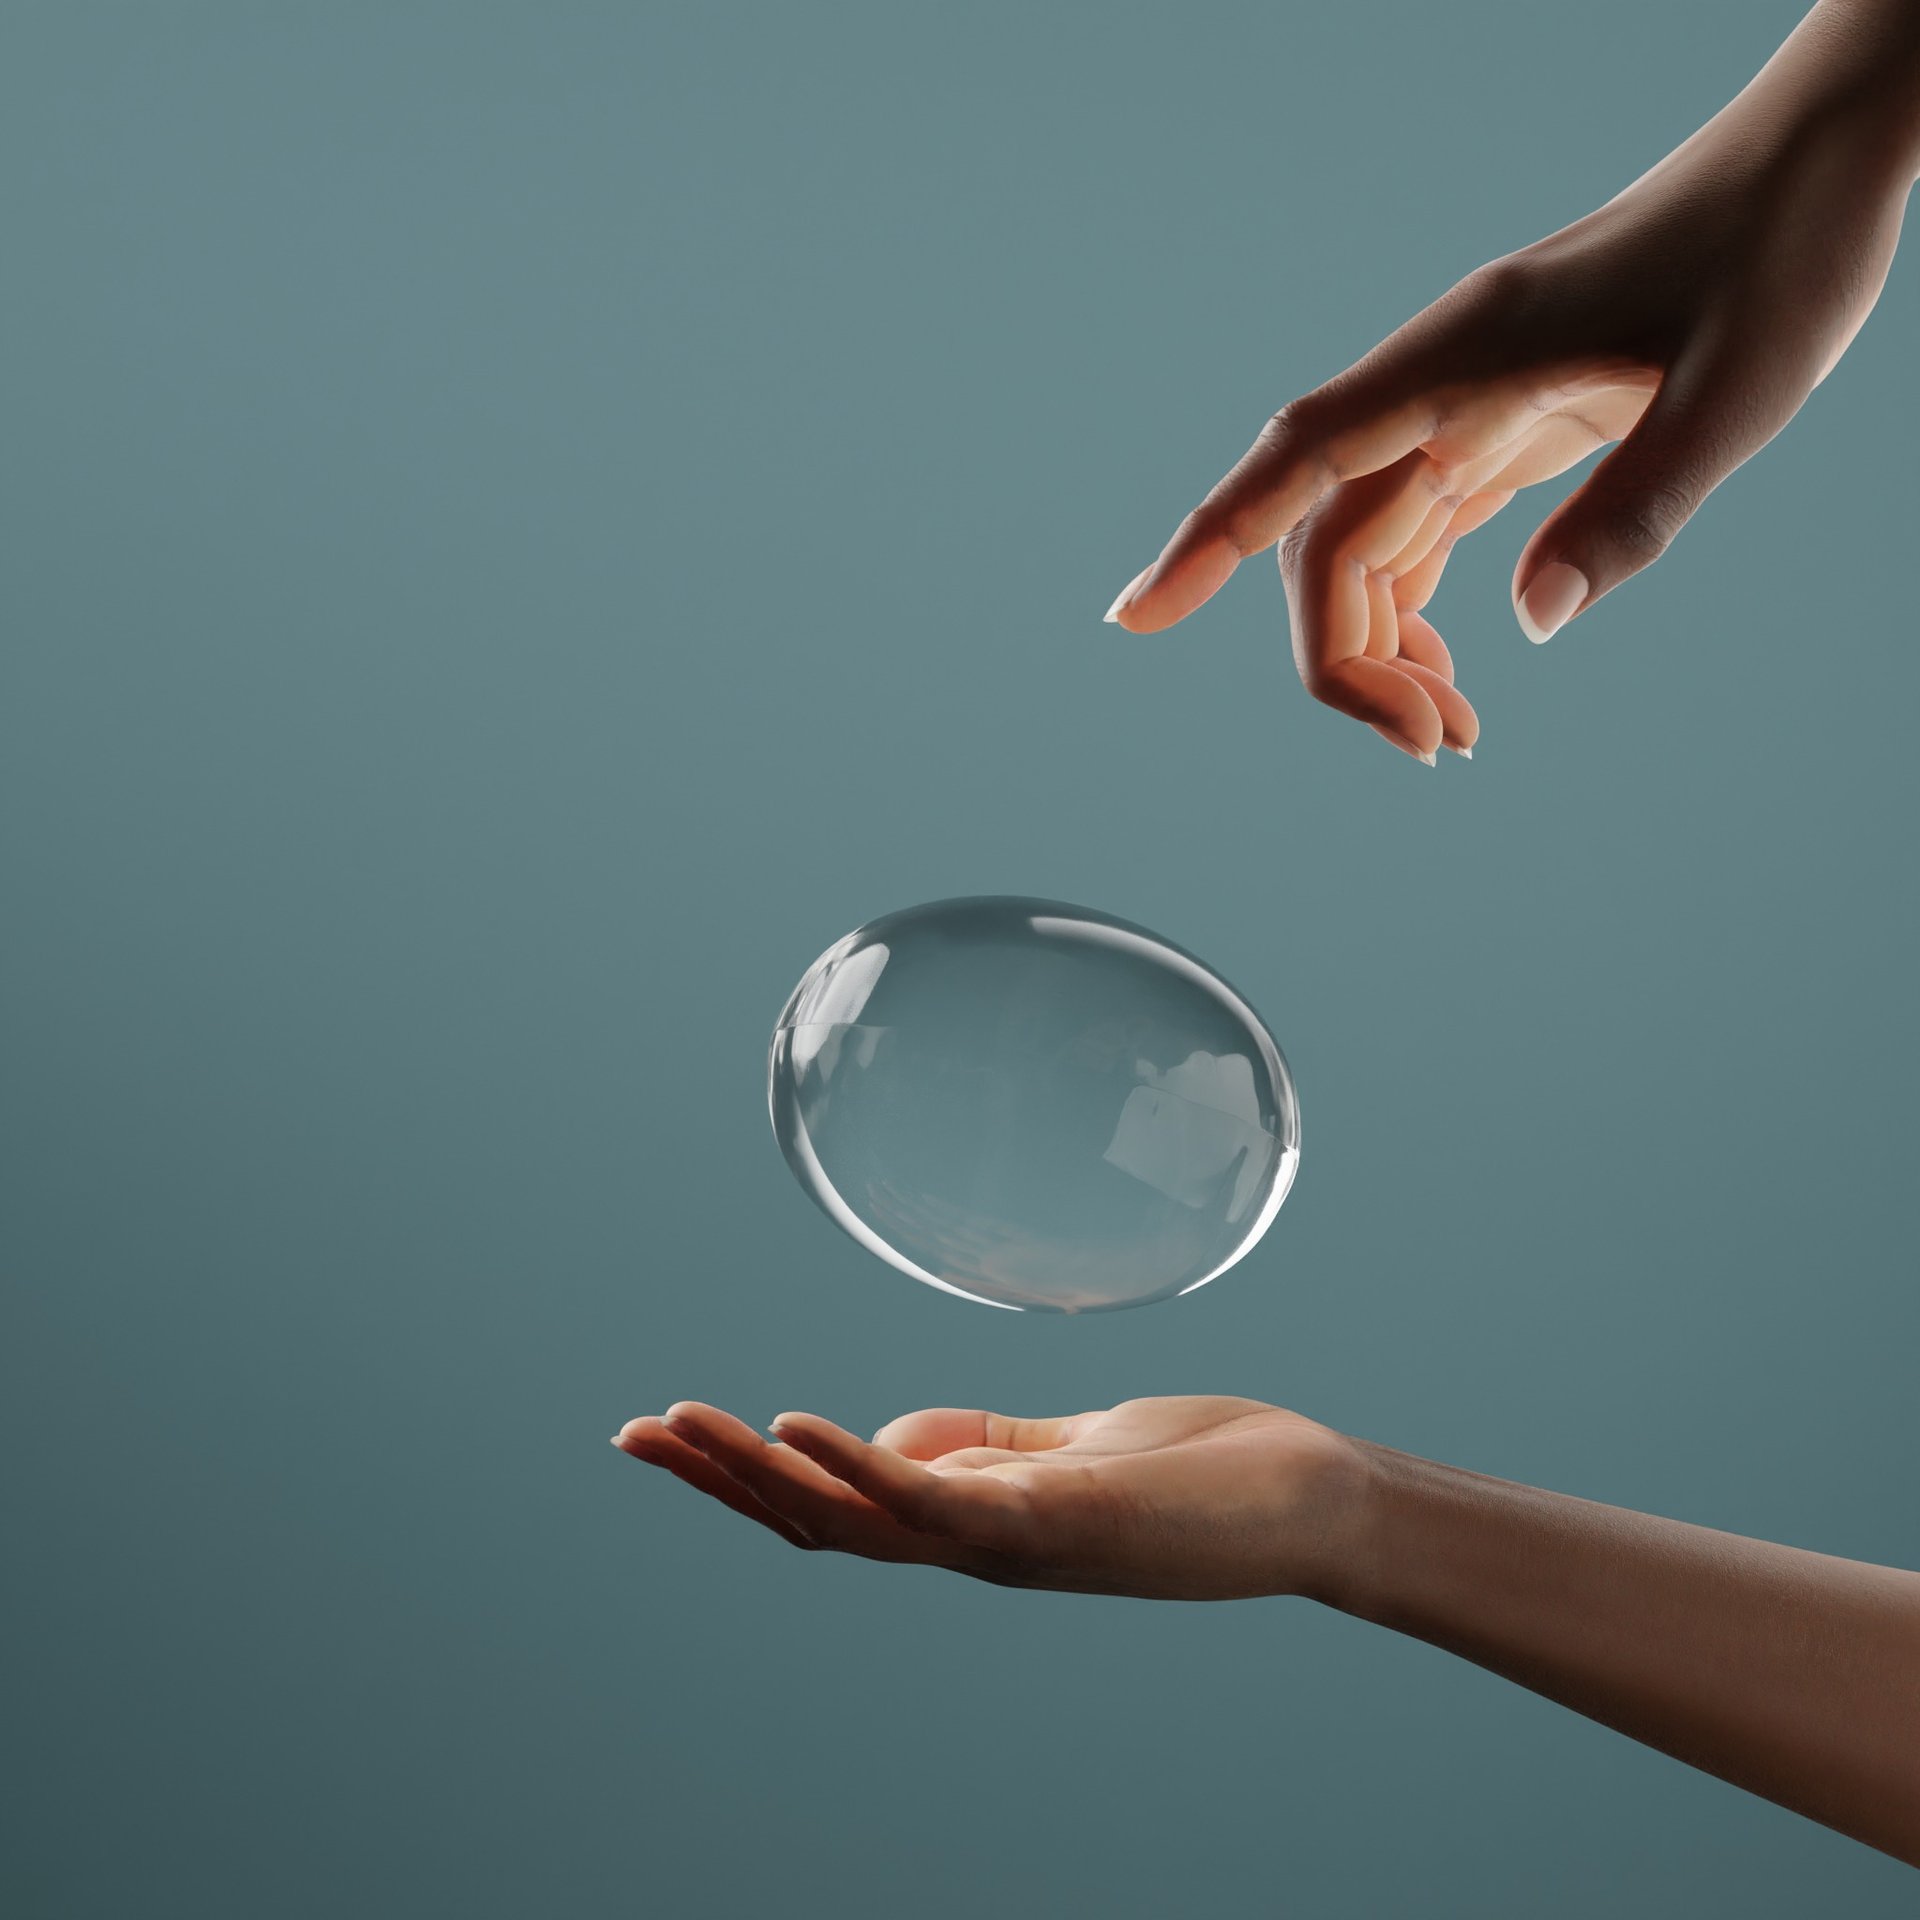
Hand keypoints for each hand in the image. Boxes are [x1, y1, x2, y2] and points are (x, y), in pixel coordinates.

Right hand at [613, 1395, 1361, 1599]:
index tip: (677, 1428)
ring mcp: (1006, 1541)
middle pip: (818, 1522)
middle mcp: (974, 1544)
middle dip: (720, 1481)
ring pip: (850, 1520)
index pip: (840, 1503)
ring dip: (755, 1473)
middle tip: (631, 1435)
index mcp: (975, 1520)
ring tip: (675, 1424)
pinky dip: (853, 1463)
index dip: (753, 1473)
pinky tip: (791, 1421)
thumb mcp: (1073, 1444)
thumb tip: (887, 1435)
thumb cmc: (1206, 1470)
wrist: (1314, 1502)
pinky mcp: (1050, 1522)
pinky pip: (931, 1500)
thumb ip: (986, 1443)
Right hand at [1106, 13, 1916, 762]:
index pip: (1300, 460)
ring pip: (1360, 554)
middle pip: (1325, 544)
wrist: (1808, 172)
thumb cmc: (1777, 252)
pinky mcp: (1491, 433)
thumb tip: (1531, 627)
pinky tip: (1452, 669)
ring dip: (1379, 652)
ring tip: (1453, 732)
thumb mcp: (1736, 391)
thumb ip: (1632, 512)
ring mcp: (1457, 411)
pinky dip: (1412, 619)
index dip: (1208, 540)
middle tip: (1434, 749)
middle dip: (1347, 660)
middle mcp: (1435, 389)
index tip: (1134, 618)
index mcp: (1463, 359)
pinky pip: (1411, 542)